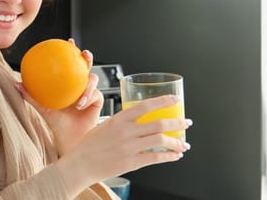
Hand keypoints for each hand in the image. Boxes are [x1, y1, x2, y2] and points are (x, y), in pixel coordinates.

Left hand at [15, 39, 102, 156]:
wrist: (69, 137)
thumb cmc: (56, 122)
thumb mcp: (42, 107)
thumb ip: (31, 96)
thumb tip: (17, 84)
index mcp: (68, 82)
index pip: (70, 62)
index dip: (71, 50)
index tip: (68, 41)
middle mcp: (80, 84)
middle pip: (86, 65)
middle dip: (87, 57)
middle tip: (84, 54)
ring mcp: (90, 91)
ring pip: (93, 79)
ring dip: (87, 84)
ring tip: (80, 92)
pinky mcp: (98, 101)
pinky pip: (95, 95)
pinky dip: (87, 98)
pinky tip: (80, 104)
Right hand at [55, 95, 192, 195]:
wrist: (80, 165)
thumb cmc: (88, 146)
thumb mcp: (103, 127)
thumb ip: (121, 123)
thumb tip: (137, 122)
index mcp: (119, 119)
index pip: (146, 106)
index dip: (164, 101)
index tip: (175, 100)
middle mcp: (126, 132)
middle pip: (159, 124)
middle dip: (177, 122)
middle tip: (186, 122)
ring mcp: (130, 147)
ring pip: (161, 141)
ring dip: (177, 142)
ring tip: (183, 143)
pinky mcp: (132, 162)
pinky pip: (156, 158)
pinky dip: (169, 156)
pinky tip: (175, 155)